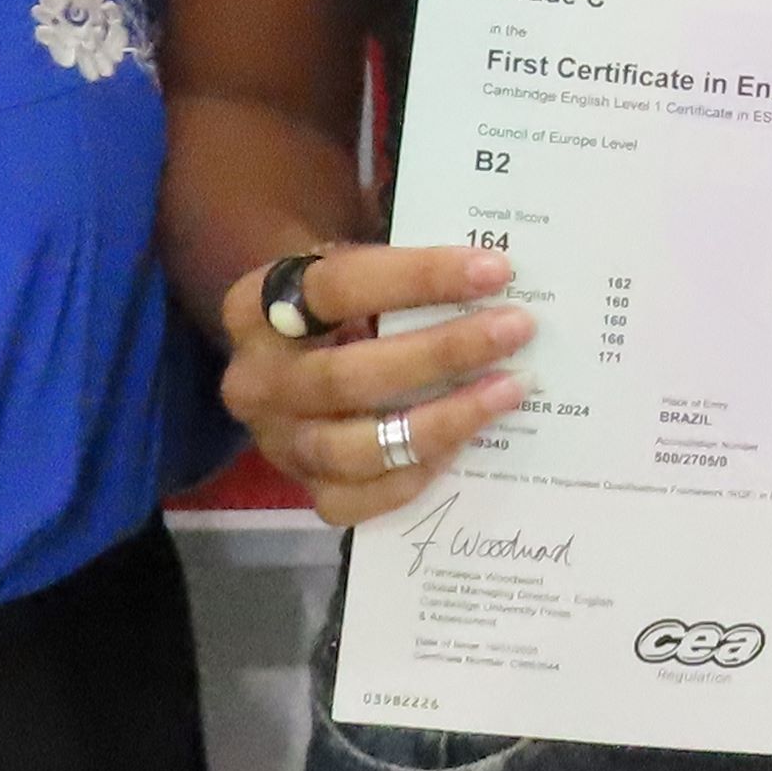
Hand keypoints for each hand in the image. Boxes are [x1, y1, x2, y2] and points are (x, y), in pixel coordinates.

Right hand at [218, 242, 534, 524]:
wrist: (299, 359)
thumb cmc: (342, 305)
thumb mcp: (354, 269)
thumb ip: (402, 272)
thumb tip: (494, 274)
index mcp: (255, 307)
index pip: (338, 287)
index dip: (420, 278)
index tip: (494, 271)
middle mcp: (255, 381)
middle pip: (349, 376)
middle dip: (443, 352)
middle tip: (516, 329)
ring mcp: (277, 444)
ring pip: (356, 448)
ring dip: (444, 420)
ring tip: (510, 389)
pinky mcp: (304, 490)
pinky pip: (359, 501)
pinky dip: (416, 475)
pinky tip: (468, 443)